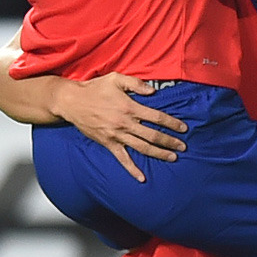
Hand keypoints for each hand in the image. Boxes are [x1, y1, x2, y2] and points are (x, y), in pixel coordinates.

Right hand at [57, 73, 187, 182]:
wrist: (73, 102)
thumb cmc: (95, 88)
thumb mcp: (116, 78)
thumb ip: (136, 83)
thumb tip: (153, 91)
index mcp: (129, 107)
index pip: (156, 117)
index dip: (171, 123)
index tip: (183, 128)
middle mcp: (125, 123)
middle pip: (152, 135)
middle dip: (169, 141)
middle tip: (183, 146)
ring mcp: (117, 135)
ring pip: (142, 147)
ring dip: (158, 153)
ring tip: (172, 157)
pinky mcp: (108, 144)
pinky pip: (122, 159)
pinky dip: (132, 169)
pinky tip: (142, 178)